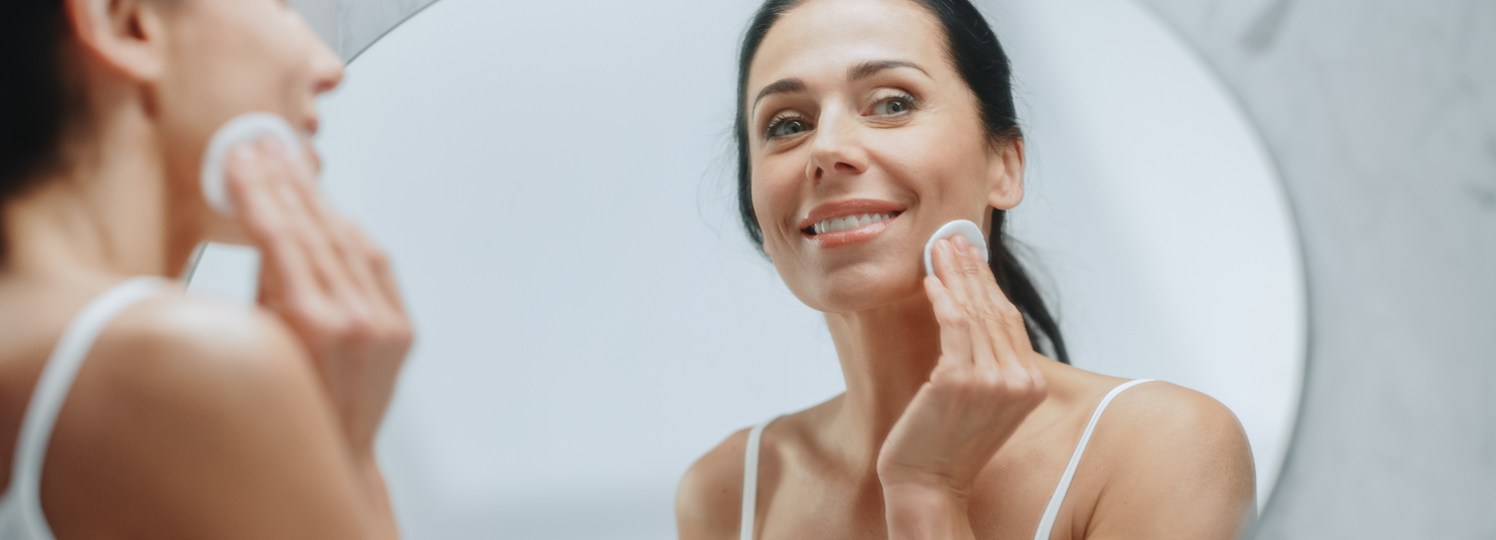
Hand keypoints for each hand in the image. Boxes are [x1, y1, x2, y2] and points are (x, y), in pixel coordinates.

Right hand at [226, 140, 412, 458]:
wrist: (334, 462)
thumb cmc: (283, 416)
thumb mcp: (251, 350)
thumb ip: (261, 291)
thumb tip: (258, 230)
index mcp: (314, 325)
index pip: (281, 236)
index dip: (258, 191)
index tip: (241, 159)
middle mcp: (358, 321)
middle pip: (317, 231)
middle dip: (286, 183)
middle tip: (262, 146)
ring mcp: (386, 325)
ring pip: (349, 241)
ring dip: (317, 200)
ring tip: (289, 166)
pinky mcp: (402, 330)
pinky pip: (374, 264)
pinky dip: (348, 233)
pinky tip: (327, 211)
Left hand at [877, 235, 1047, 506]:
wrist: (928, 484)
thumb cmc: (946, 443)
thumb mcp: (983, 400)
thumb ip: (990, 364)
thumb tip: (976, 314)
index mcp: (1031, 384)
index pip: (1009, 319)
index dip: (989, 283)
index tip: (972, 255)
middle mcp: (1019, 381)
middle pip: (994, 309)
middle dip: (971, 270)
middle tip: (952, 239)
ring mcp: (993, 381)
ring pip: (974, 313)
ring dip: (954, 275)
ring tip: (938, 250)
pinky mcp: (960, 380)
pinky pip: (953, 325)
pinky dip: (941, 298)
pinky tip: (930, 281)